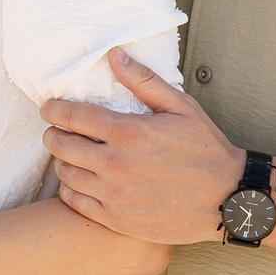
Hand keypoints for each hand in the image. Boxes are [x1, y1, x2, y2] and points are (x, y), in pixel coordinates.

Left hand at [43, 49, 241, 245]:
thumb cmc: (206, 150)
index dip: (54, 109)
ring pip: (65, 174)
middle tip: (55, 131)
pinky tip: (77, 182)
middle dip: (53, 134)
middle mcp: (116, 164)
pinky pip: (75, 202)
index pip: (73, 115)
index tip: (49, 108)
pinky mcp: (117, 219)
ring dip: (61, 161)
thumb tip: (114, 55)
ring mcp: (114, 195)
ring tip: (67, 155)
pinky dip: (68, 189)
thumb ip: (144, 80)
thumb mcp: (181, 107)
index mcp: (129, 132)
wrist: (227, 199)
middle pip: (62, 144)